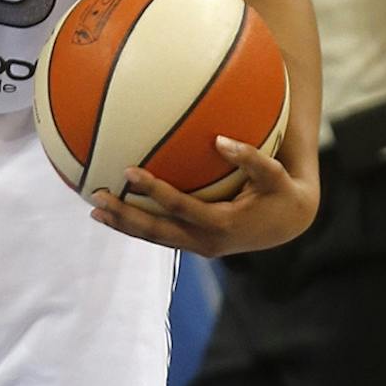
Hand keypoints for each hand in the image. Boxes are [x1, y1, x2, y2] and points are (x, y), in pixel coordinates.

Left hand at [91, 133, 319, 256]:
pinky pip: (162, 235)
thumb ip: (250, 157)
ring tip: (96, 210)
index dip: (153, 191)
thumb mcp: (274, 174)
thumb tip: (220, 139)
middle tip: (96, 199)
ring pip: (155, 238)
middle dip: (125, 217)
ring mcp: (199, 246)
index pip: (179, 208)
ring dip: (125, 225)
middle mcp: (206, 242)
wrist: (289, 223)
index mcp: (222, 224)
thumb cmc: (281, 191)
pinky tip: (118, 209)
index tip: (129, 171)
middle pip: (156, 232)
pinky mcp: (196, 243)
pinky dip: (138, 225)